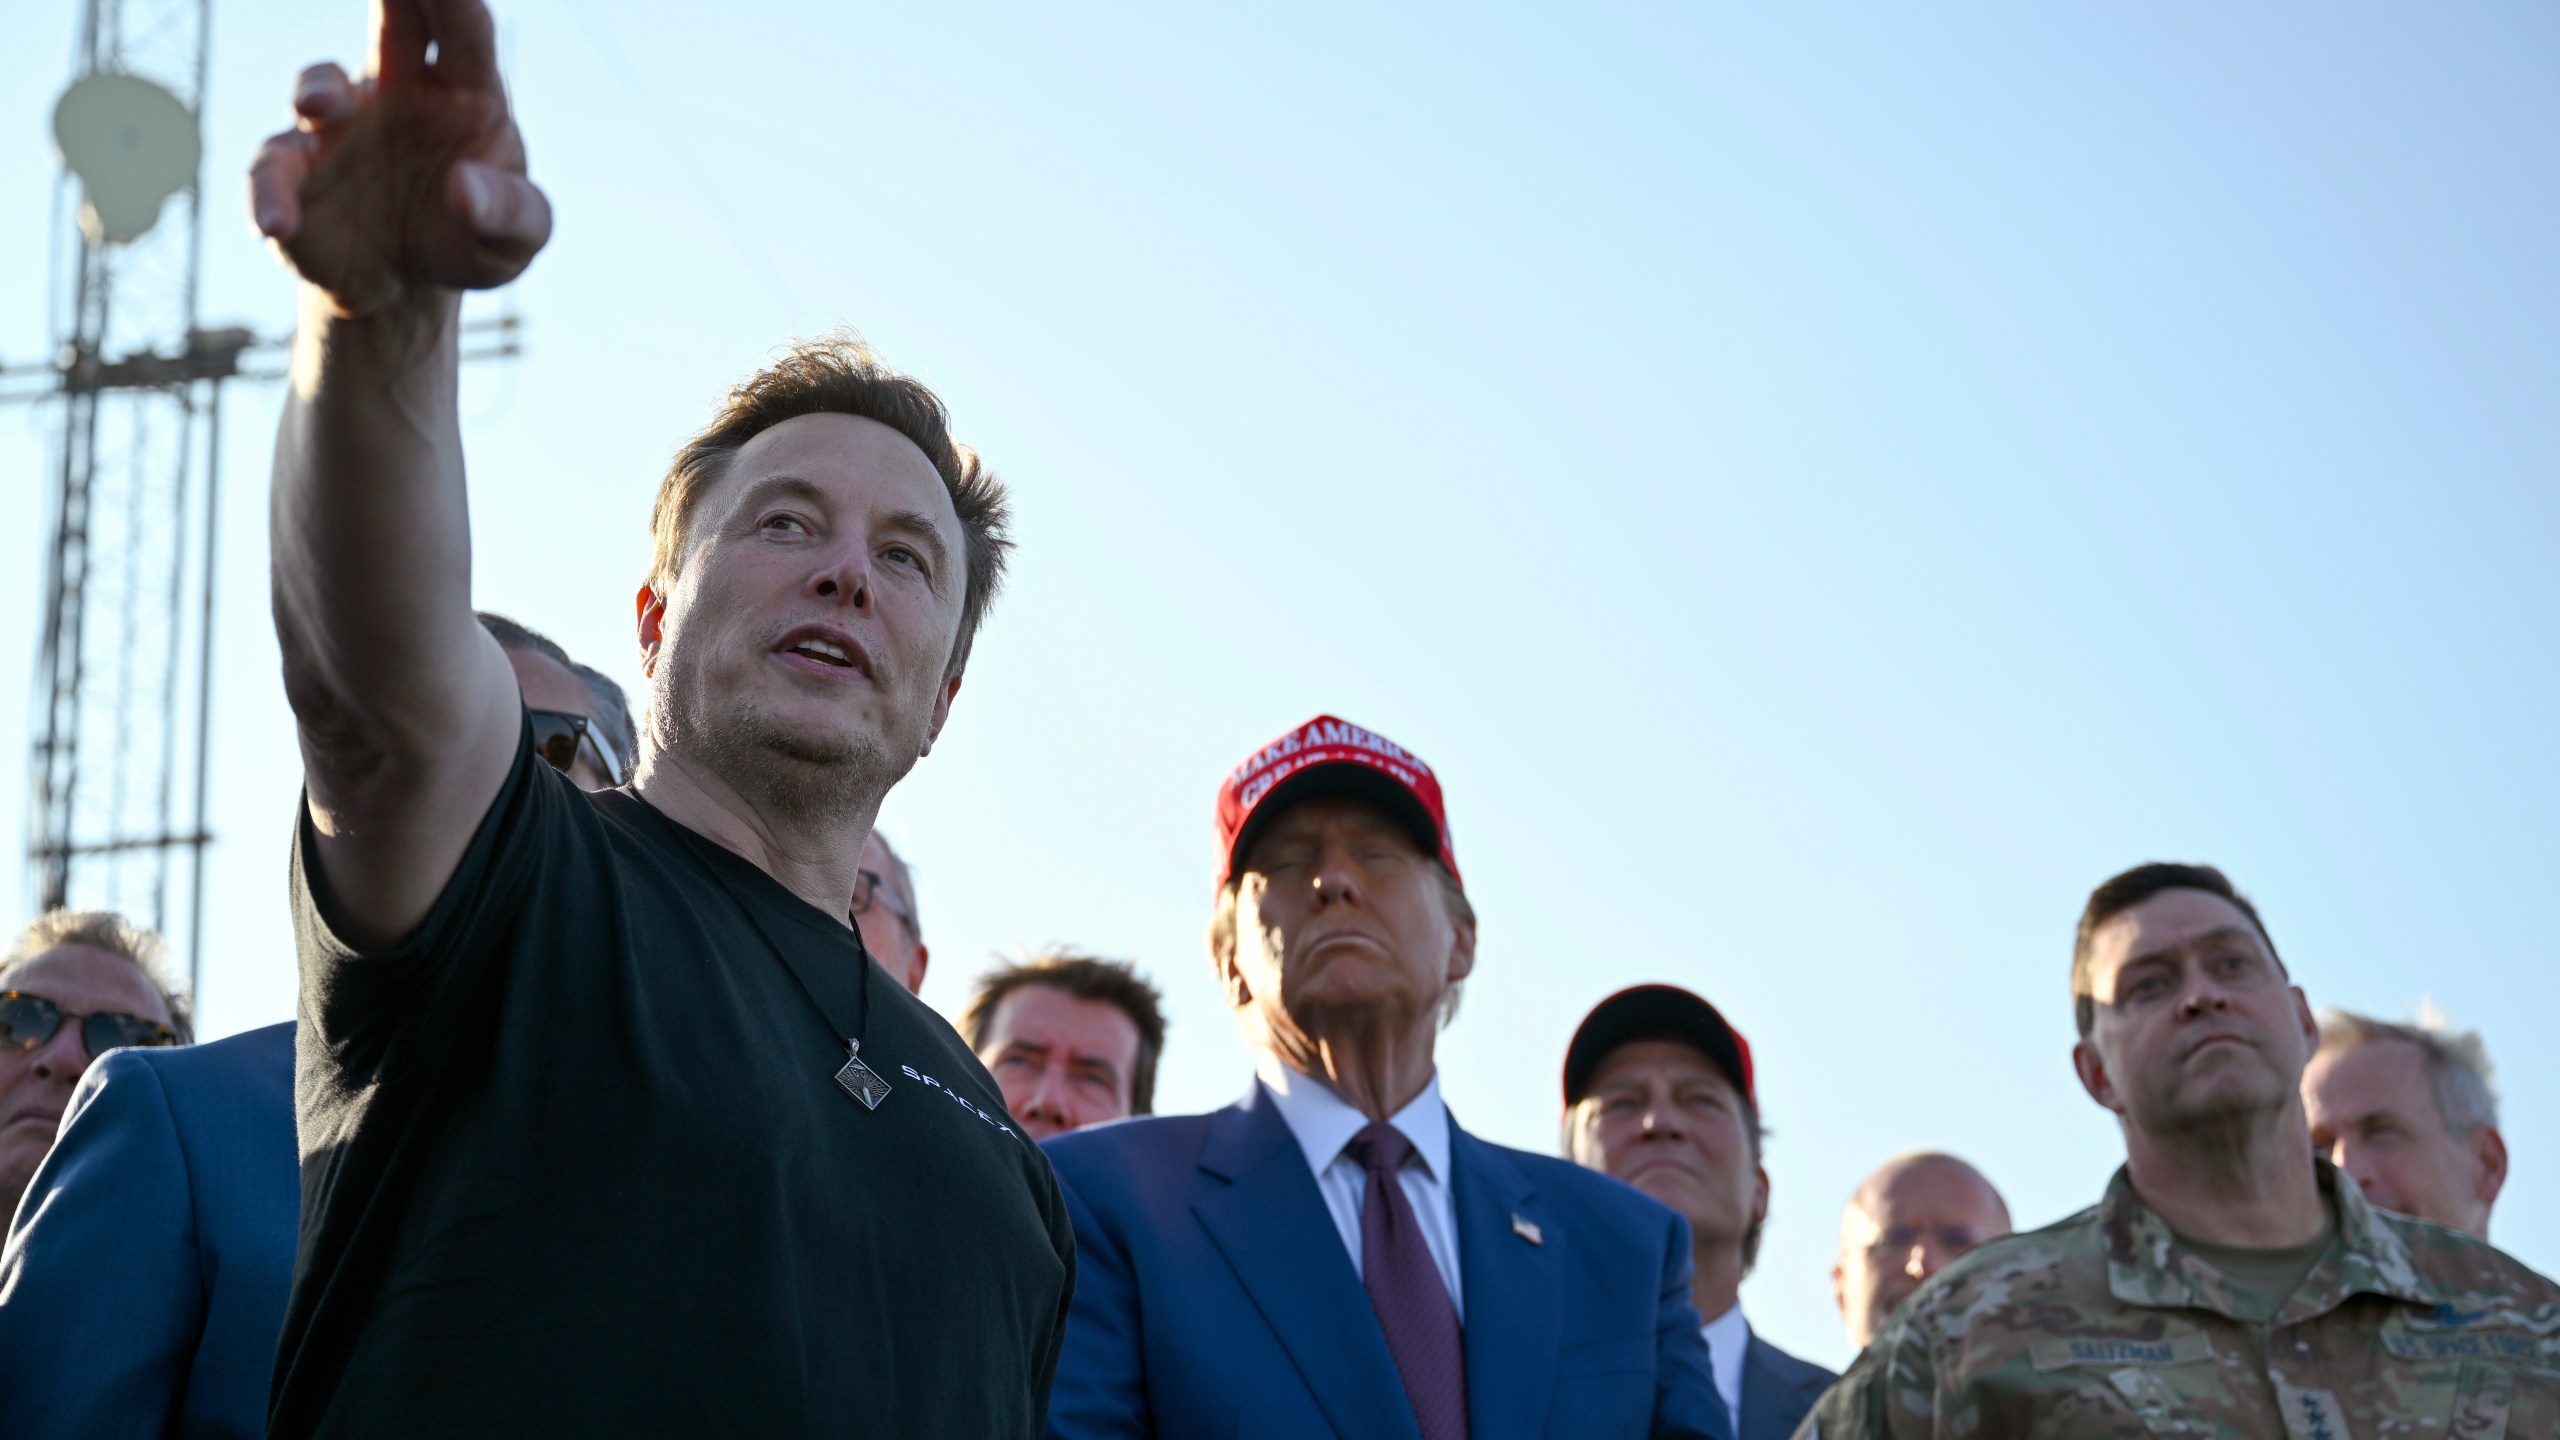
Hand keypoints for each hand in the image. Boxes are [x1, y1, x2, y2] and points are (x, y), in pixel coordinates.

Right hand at [249, 0, 549, 315]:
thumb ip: (509, 213)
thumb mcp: (514, 239)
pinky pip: (272, 171)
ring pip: (319, 87)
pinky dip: (269, 193)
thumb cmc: (472, 241)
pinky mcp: (295, 171)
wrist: (407, 290)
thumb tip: (465, 187)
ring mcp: (340, 125)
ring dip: (316, 90)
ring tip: (317, 106)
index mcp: (465, 92)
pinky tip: (278, 224)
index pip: (466, 29)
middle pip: (395, 21)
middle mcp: (399, 91)